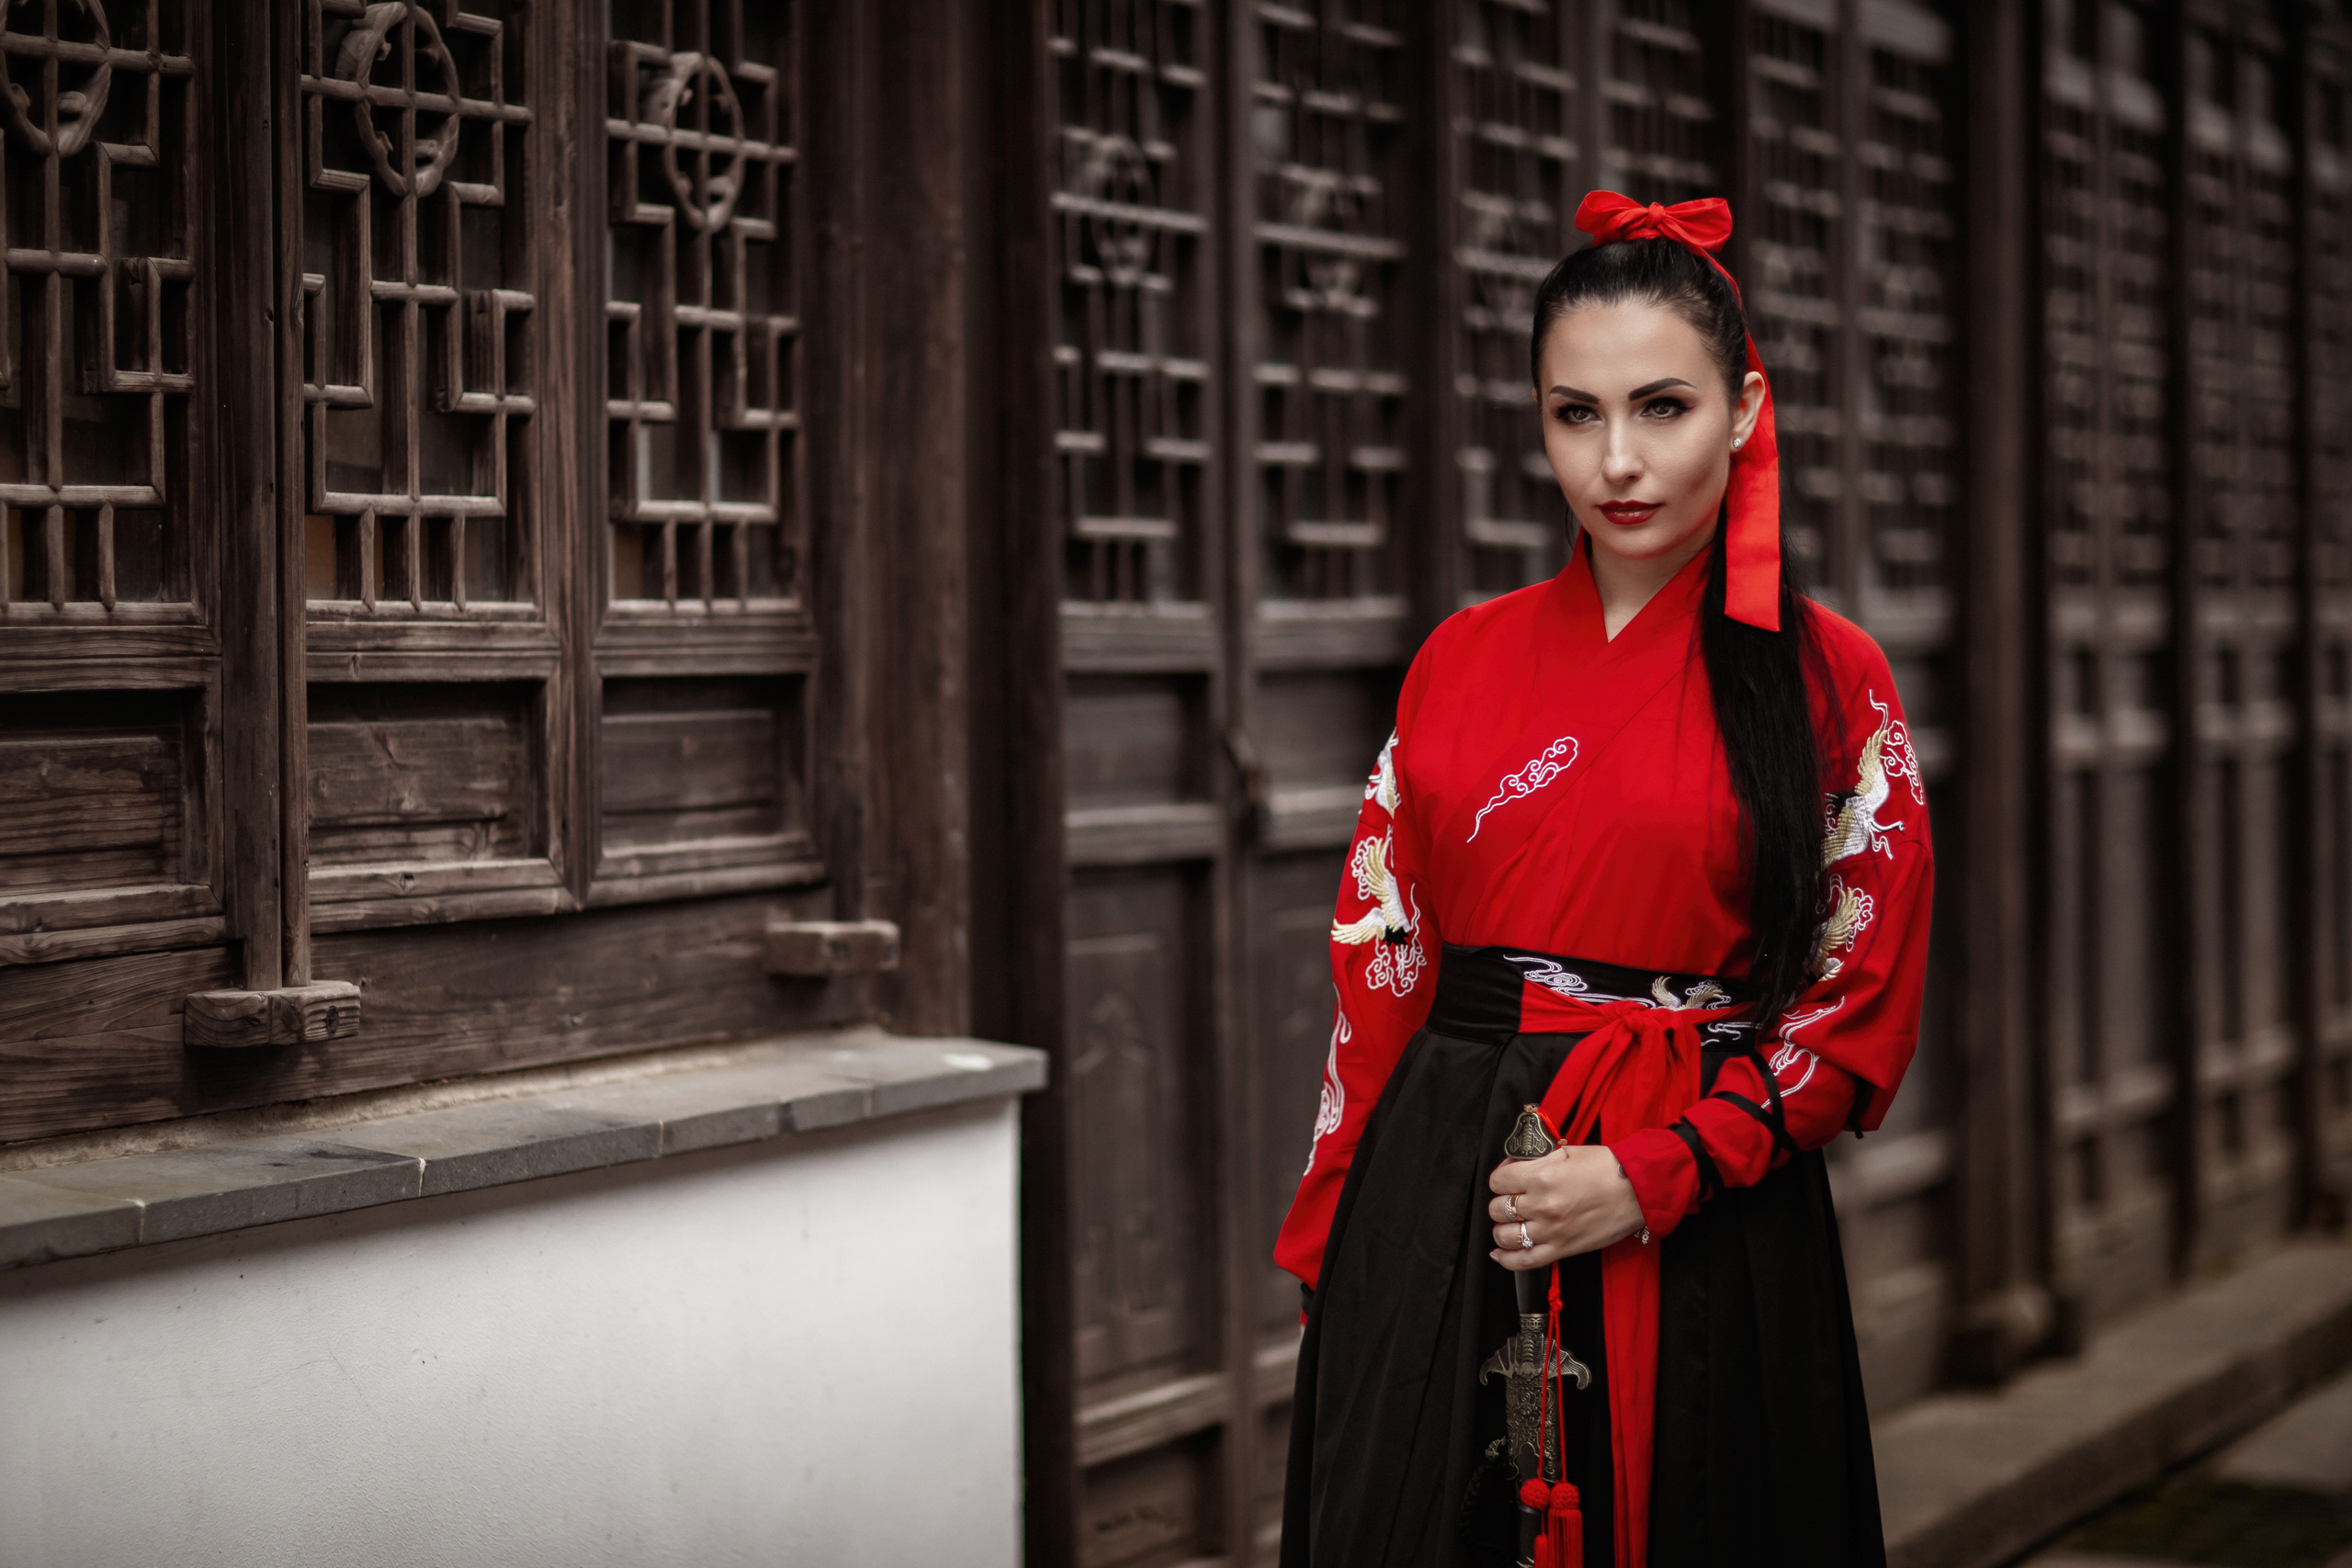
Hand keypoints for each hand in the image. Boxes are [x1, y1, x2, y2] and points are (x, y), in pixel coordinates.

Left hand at [1486, 1145, 1644, 1270]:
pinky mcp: (1561, 1249)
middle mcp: (1541, 1205)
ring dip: (1502, 1229)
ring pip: (1505, 1236)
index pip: (1498, 1181)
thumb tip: (1517, 1167)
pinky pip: (1524, 1261)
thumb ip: (1538, 1161)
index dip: (1501, 1178)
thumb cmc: (1607, 1168)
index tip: (1507, 1179)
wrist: (1638, 1190)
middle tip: (1512, 1199)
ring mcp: (1550, 1230)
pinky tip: (1500, 1253)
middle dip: (1500, 1202)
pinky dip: (1506, 1260)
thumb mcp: (1567, 1152)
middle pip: (1497, 1209)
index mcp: (1541, 1177)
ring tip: (1509, 1223)